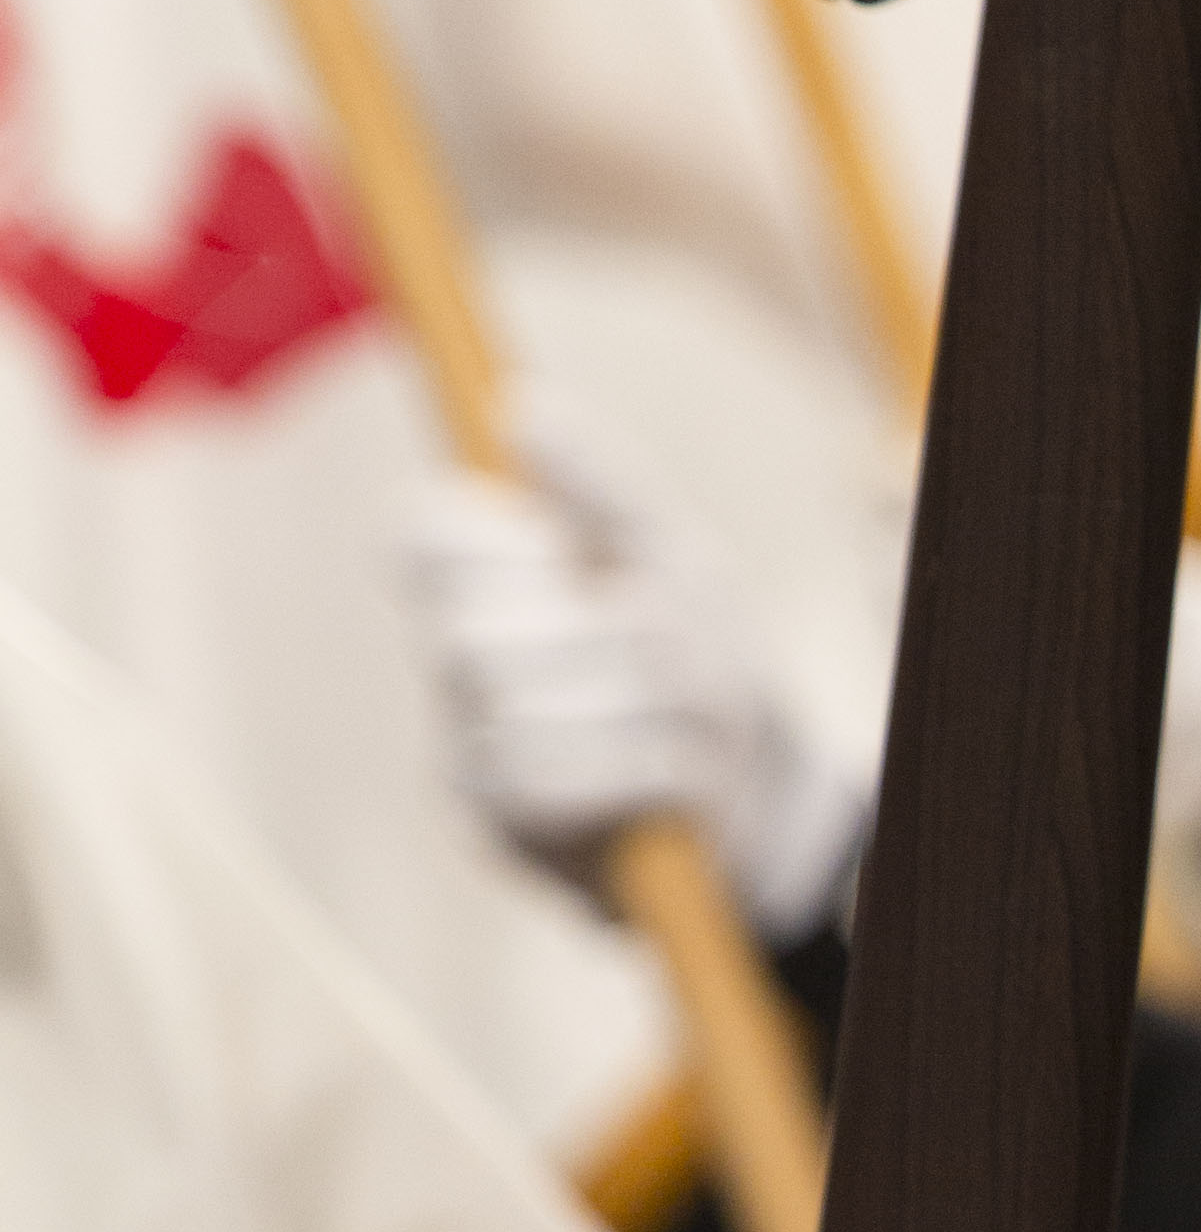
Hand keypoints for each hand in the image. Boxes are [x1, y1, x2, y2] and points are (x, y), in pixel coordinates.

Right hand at [397, 460, 865, 937]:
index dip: (486, 546)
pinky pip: (540, 785)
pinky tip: (672, 771)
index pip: (420, 536)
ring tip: (685, 714)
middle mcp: (454, 658)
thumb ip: (601, 483)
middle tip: (665, 647)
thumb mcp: (670, 556)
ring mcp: (465, 745)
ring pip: (513, 712)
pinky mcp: (495, 823)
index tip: (558, 557)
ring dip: (629, 708)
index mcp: (481, 576)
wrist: (750, 784)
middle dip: (594, 640)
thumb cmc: (698, 654)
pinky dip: (629, 770)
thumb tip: (522, 408)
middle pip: (473, 635)